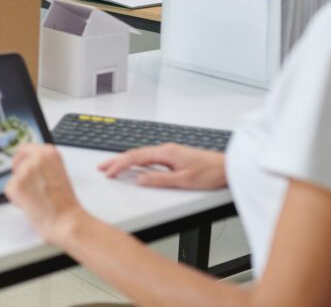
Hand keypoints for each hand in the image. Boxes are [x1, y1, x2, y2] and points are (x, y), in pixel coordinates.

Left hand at [4, 143, 86, 244]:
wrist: (66, 220)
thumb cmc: (65, 203)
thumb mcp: (58, 173)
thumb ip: (43, 165)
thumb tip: (29, 163)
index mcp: (50, 153)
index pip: (25, 148)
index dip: (22, 159)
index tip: (21, 165)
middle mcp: (37, 158)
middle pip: (16, 162)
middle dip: (19, 174)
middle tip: (31, 188)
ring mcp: (25, 171)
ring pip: (13, 177)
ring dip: (20, 188)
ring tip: (37, 198)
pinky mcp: (16, 185)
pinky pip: (9, 190)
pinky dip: (16, 199)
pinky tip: (31, 204)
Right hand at [98, 143, 226, 189]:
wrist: (227, 167)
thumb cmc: (210, 172)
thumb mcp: (184, 180)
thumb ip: (160, 180)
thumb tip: (139, 179)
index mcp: (165, 153)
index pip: (136, 157)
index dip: (120, 164)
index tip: (109, 171)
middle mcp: (165, 150)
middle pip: (135, 154)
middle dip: (117, 161)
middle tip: (103, 168)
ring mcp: (169, 153)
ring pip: (141, 155)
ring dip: (126, 161)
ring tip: (113, 167)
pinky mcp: (173, 157)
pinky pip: (149, 158)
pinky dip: (136, 162)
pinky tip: (133, 167)